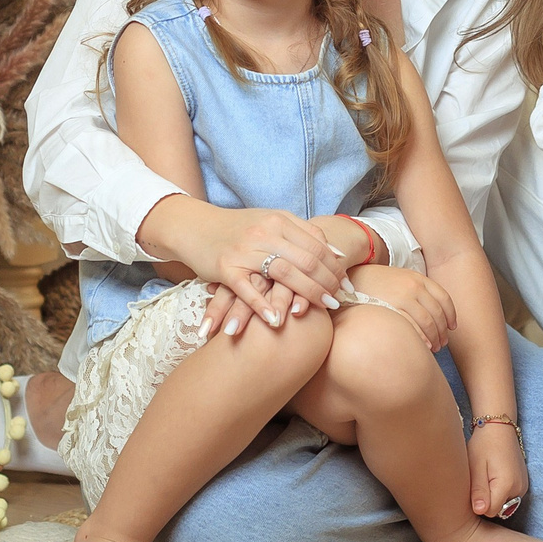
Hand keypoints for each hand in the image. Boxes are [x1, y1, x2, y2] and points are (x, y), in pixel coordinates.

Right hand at [153, 204, 348, 331]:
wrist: (195, 226)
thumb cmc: (238, 229)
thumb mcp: (272, 222)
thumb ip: (303, 235)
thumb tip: (337, 254)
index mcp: (280, 220)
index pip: (317, 245)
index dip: (335, 267)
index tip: (346, 285)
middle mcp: (265, 233)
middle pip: (306, 260)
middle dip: (326, 283)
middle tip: (337, 302)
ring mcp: (245, 250)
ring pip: (283, 273)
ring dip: (305, 295)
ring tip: (319, 311)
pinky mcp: (225, 267)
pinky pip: (248, 289)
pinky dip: (263, 306)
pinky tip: (276, 321)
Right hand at [343, 264, 454, 352]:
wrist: (351, 279)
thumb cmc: (376, 283)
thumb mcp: (400, 279)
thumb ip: (416, 291)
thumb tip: (432, 313)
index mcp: (418, 278)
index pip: (444, 299)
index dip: (450, 315)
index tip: (452, 327)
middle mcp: (414, 286)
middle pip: (437, 313)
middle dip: (442, 331)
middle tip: (442, 343)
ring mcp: (403, 296)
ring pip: (428, 321)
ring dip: (435, 337)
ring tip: (434, 348)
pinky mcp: (392, 307)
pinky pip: (413, 326)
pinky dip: (422, 338)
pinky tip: (424, 347)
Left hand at [467, 422, 528, 518]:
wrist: (499, 427)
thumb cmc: (483, 445)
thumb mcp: (476, 467)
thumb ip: (479, 490)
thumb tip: (480, 511)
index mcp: (507, 485)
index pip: (489, 512)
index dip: (478, 503)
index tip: (473, 487)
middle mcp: (519, 489)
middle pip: (498, 510)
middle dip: (486, 500)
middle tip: (479, 479)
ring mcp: (523, 486)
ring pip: (504, 504)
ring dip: (493, 496)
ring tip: (486, 476)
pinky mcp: (523, 483)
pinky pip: (509, 497)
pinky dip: (500, 491)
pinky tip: (493, 476)